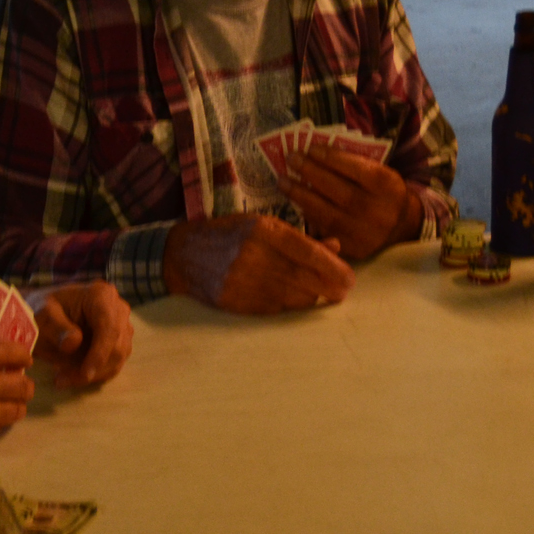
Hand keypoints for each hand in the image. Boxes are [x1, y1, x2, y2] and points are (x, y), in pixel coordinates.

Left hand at [25, 281, 131, 387]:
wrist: (46, 313)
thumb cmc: (43, 310)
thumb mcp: (42, 314)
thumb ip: (56, 326)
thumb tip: (74, 344)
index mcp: (101, 295)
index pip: (110, 328)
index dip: (100, 354)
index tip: (86, 374)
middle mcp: (118, 308)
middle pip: (117, 346)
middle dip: (93, 368)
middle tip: (62, 379)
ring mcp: (122, 325)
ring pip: (117, 358)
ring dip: (92, 375)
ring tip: (62, 378)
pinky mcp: (120, 341)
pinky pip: (114, 364)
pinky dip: (95, 375)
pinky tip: (72, 377)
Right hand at [162, 214, 354, 313]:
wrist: (183, 255)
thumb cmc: (228, 235)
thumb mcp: (261, 225)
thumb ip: (298, 237)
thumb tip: (335, 246)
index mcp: (262, 230)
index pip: (307, 251)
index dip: (333, 267)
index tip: (350, 278)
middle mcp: (255, 256)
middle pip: (305, 278)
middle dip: (329, 287)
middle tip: (344, 291)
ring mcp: (245, 282)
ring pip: (293, 297)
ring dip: (312, 297)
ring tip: (322, 294)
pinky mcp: (238, 303)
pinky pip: (276, 309)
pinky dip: (290, 305)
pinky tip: (296, 299)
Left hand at [278, 145, 420, 259]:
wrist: (401, 227)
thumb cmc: (383, 192)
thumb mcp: (380, 173)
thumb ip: (355, 164)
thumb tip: (316, 152)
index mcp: (388, 187)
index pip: (356, 169)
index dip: (331, 158)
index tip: (310, 148)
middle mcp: (377, 212)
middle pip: (339, 190)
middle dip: (311, 172)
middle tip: (291, 159)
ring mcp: (364, 233)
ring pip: (326, 213)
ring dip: (300, 195)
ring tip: (283, 180)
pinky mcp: (352, 248)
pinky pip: (324, 230)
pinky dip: (307, 214)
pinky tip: (295, 201)